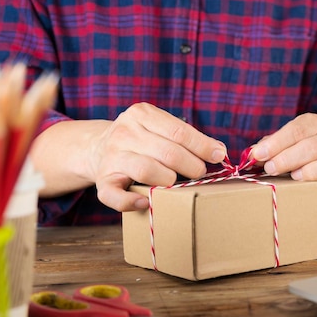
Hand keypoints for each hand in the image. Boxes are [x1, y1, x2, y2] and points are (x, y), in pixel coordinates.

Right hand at [89, 103, 225, 211]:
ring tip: (176, 182)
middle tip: (200, 173)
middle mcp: (123, 133)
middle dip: (192, 166)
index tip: (218, 155)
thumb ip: (187, 136)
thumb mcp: (160, 127)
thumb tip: (219, 150)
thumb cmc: (142, 140)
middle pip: (168, 152)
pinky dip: (131, 202)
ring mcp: (111, 157)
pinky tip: (146, 202)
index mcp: (141, 114)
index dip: (202, 146)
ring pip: (147, 170)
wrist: (98, 148)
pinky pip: (115, 196)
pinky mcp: (102, 181)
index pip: (178, 131)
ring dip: (169, 180)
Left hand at [250, 113, 316, 195]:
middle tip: (270, 169)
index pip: (296, 129)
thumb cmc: (296, 151)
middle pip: (311, 146)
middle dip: (288, 158)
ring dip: (312, 170)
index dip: (276, 142)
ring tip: (295, 177)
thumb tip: (250, 155)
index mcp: (313, 124)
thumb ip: (268, 147)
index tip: (258, 154)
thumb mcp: (283, 144)